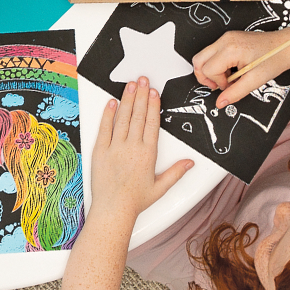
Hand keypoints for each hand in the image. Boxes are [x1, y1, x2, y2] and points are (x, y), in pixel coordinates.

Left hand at [91, 78, 192, 215]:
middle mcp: (132, 147)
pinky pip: (104, 128)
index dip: (153, 105)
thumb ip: (176, 173)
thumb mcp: (160, 188)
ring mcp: (115, 147)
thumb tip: (190, 163)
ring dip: (127, 99)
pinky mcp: (100, 150)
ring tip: (130, 85)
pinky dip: (108, 114)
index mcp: (148, 154)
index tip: (154, 92)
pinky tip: (112, 102)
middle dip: (141, 95)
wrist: (114, 209)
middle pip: (138, 115)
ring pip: (123, 118)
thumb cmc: (135, 200)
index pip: (152, 123)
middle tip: (143, 80)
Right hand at [192, 29, 289, 107]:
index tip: (229, 87)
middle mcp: (224, 40)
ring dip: (211, 70)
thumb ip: (235, 93)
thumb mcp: (255, 80)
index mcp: (230, 49)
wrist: (285, 46)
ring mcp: (225, 37)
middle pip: (198, 60)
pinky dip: (217, 64)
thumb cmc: (273, 59)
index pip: (208, 69)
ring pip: (203, 56)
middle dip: (205, 76)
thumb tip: (221, 102)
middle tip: (219, 85)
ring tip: (228, 77)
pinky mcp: (228, 38)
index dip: (217, 82)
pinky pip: (213, 52)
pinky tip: (232, 69)